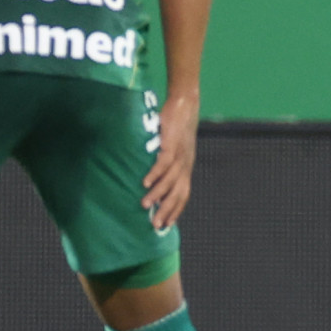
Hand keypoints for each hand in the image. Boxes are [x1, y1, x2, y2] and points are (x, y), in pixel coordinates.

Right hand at [141, 92, 198, 229]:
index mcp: (186, 168)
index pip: (183, 195)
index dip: (176, 210)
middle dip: (167, 210)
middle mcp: (185, 165)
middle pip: (177, 193)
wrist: (186, 105)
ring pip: (170, 180)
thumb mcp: (173, 149)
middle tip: (155, 225)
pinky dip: (155, 173)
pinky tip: (145, 182)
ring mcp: (180, 155)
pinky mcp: (172, 144)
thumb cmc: (176, 128)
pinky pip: (164, 162)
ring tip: (145, 205)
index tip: (166, 225)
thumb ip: (166, 163)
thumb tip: (151, 176)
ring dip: (158, 193)